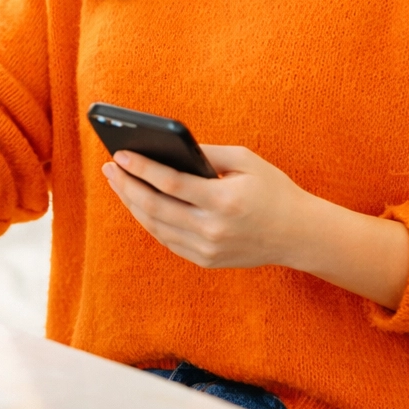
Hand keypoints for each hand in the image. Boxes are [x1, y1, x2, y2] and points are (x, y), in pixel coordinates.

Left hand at [101, 145, 306, 269]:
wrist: (298, 234)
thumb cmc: (272, 190)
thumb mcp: (246, 160)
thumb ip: (207, 154)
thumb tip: (168, 148)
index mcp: (224, 201)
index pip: (171, 183)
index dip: (141, 168)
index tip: (120, 155)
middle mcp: (213, 229)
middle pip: (156, 207)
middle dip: (127, 186)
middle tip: (110, 167)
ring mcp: (208, 249)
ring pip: (156, 226)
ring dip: (133, 203)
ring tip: (119, 183)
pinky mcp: (206, 260)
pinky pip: (167, 240)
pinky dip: (149, 221)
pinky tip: (138, 203)